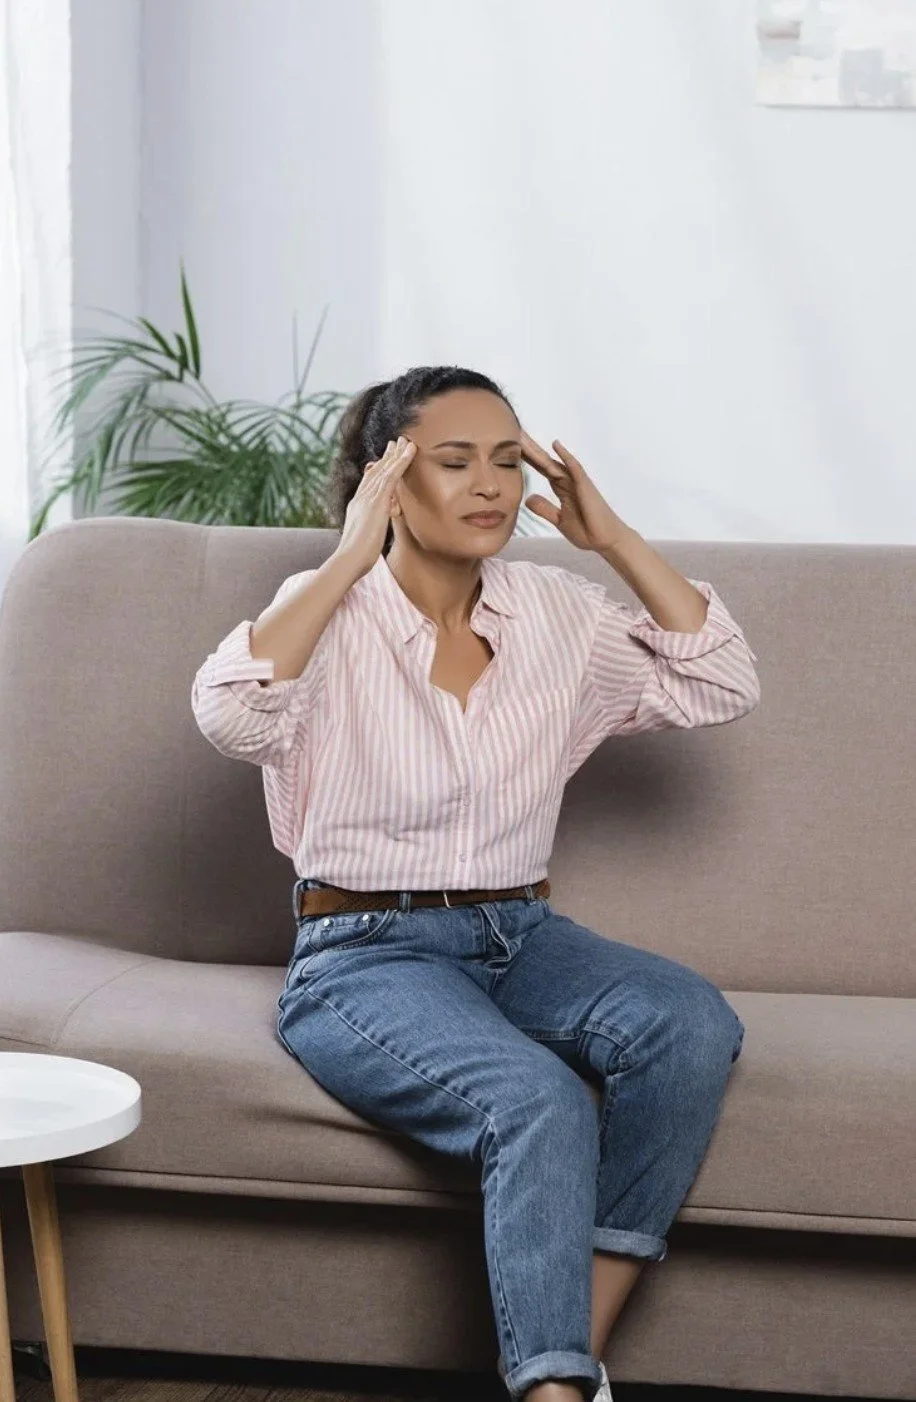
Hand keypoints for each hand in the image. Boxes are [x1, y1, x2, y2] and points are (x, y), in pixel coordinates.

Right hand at [335, 436, 415, 575]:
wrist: (348, 560)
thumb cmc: (356, 558)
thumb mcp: (363, 541)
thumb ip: (370, 531)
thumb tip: (373, 533)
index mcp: (356, 508)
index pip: (368, 484)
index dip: (378, 470)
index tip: (385, 460)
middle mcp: (360, 499)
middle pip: (375, 472)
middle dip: (387, 457)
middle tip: (396, 442)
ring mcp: (367, 498)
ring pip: (384, 470)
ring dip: (396, 454)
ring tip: (406, 442)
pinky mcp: (377, 501)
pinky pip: (391, 476)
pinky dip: (401, 461)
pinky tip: (410, 451)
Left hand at [521, 431, 630, 552]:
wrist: (606, 541)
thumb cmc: (587, 530)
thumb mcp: (559, 520)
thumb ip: (545, 508)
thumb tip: (528, 498)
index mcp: (561, 488)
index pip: (540, 468)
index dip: (526, 457)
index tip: (509, 446)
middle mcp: (568, 480)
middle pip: (544, 460)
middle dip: (528, 448)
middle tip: (512, 431)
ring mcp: (577, 482)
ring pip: (554, 461)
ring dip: (539, 449)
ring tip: (523, 435)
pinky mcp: (586, 487)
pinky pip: (575, 468)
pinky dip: (566, 456)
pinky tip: (556, 444)